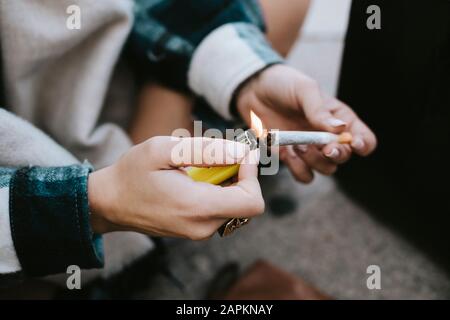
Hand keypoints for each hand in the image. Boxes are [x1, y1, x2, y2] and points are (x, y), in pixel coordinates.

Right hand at [88, 137, 263, 239]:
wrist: (109, 203)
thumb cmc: (132, 174)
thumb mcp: (163, 150)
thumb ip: (205, 151)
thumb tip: (240, 153)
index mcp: (197, 208)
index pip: (252, 201)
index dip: (253, 174)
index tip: (241, 153)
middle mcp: (202, 226)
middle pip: (246, 203)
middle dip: (240, 175)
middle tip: (220, 155)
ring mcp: (199, 232)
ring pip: (235, 206)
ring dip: (229, 182)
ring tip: (203, 166)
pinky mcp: (195, 230)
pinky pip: (221, 210)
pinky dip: (218, 191)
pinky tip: (197, 178)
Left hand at [236, 64, 376, 182]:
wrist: (253, 90)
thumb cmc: (283, 84)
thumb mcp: (304, 89)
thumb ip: (320, 110)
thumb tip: (341, 129)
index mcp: (339, 118)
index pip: (364, 138)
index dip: (362, 144)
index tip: (351, 143)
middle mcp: (327, 137)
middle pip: (343, 157)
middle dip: (335, 155)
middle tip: (324, 148)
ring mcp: (310, 148)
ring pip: (325, 169)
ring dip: (314, 162)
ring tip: (299, 146)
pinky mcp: (291, 157)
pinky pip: (303, 175)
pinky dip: (298, 169)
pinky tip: (286, 153)